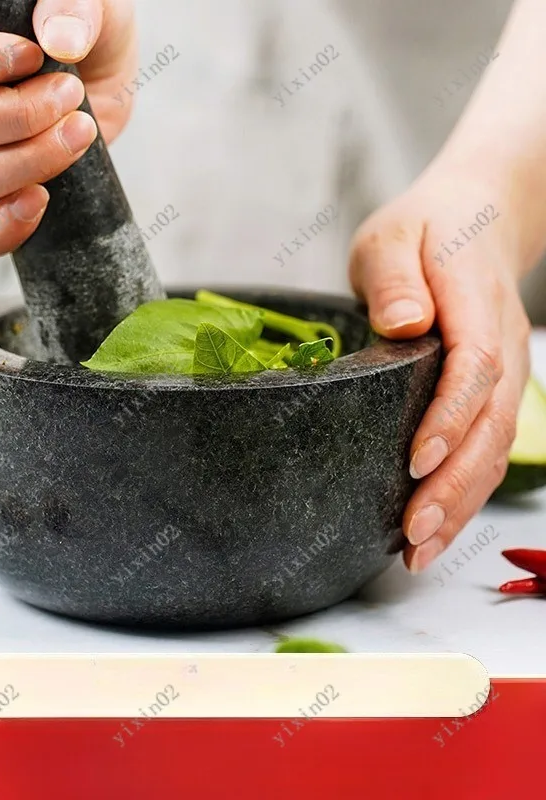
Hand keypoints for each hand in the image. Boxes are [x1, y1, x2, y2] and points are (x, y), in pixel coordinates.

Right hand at [0, 0, 136, 259]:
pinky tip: (42, 200)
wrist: (100, 80)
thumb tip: (59, 39)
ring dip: (29, 162)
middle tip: (72, 95)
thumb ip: (73, 3)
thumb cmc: (82, 28)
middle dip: (18, 116)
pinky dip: (3, 229)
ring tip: (81, 132)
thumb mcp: (93, 2)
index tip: (35, 56)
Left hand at [349, 164, 530, 572]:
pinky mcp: (493, 391)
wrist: (474, 218)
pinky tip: (437, 525)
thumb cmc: (422, 230)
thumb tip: (403, 324)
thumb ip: (395, 278)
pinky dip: (465, 490)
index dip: (450, 419)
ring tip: (419, 551)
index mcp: (474, 303)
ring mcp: (504, 371)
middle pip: (490, 425)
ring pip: (494, 447)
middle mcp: (501, 344)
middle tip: (412, 535)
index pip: (475, 368)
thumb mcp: (390, 238)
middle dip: (454, 485)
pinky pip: (487, 446)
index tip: (416, 462)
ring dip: (461, 504)